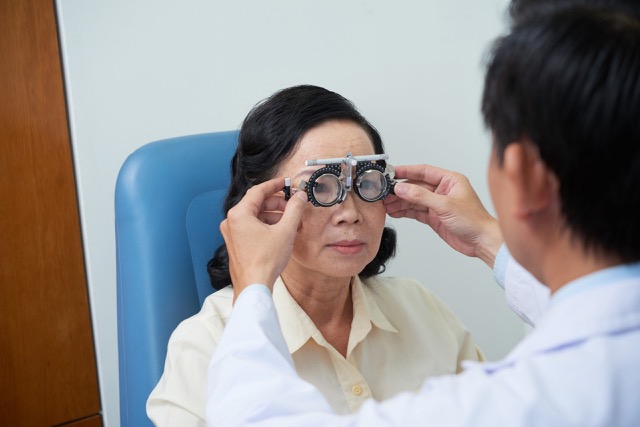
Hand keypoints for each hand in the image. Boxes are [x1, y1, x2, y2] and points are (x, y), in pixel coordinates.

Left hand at [220, 178, 307, 298]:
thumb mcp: (285, 231)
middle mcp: (231, 222)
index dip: (274, 185)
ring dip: (273, 215)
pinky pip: (252, 227)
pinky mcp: (236, 244)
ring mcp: (232, 234)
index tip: (285, 182)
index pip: (258, 191)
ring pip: (255, 216)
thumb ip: (294, 210)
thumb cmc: (265, 261)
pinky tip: (280, 232)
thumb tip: (300, 197)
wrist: (254, 287)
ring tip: (290, 220)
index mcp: (239, 214)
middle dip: (276, 203)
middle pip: (256, 203)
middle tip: (292, 205)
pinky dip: (266, 226)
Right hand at [384, 164, 502, 266]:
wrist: (482, 242)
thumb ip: (421, 196)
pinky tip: (395, 212)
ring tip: (386, 205)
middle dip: (400, 190)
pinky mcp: (434, 217)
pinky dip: (405, 212)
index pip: (423, 171)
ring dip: (400, 202)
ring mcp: (437, 204)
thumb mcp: (445, 205)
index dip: (406, 171)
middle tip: (385, 193)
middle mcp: (443, 190)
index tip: (391, 172)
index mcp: (450, 180)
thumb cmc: (474, 221)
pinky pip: (416, 211)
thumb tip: (402, 188)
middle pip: (416, 186)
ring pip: (414, 200)